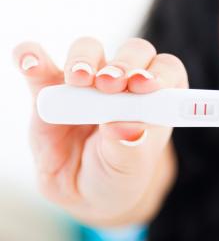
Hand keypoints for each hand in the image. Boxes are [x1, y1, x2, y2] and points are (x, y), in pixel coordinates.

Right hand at [12, 37, 187, 225]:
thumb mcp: (129, 169)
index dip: (158, 72)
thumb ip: (129, 148)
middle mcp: (124, 83)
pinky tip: (30, 63)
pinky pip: (40, 64)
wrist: (83, 190)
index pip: (166, 70)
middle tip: (110, 84)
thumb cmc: (118, 174)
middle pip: (131, 52)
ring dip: (84, 59)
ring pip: (89, 50)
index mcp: (154, 99)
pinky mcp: (50, 88)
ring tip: (78, 80)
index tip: (144, 85)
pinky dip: (32, 57)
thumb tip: (126, 127)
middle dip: (123, 63)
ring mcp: (87, 83)